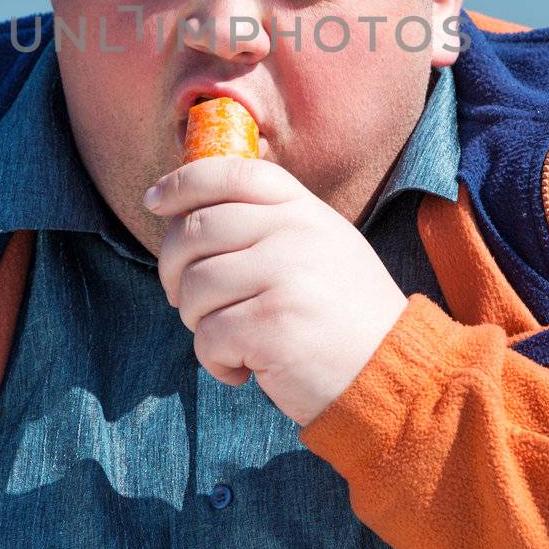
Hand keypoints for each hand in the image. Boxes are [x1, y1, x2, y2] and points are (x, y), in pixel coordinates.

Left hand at [145, 155, 409, 425]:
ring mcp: (285, 275)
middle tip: (184, 299)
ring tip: (230, 340)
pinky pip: (208, 337)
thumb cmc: (344, 318)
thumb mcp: (320, 248)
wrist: (393, 376)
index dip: (182, 183)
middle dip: (173, 270)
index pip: (230, 173)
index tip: (154, 201)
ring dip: (197, 322)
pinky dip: (215, 361)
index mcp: (304, 209)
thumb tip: (187, 210)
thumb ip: (269, 222)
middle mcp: (296, 232)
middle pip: (195, 231)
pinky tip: (244, 370)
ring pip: (194, 287)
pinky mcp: (273, 325)